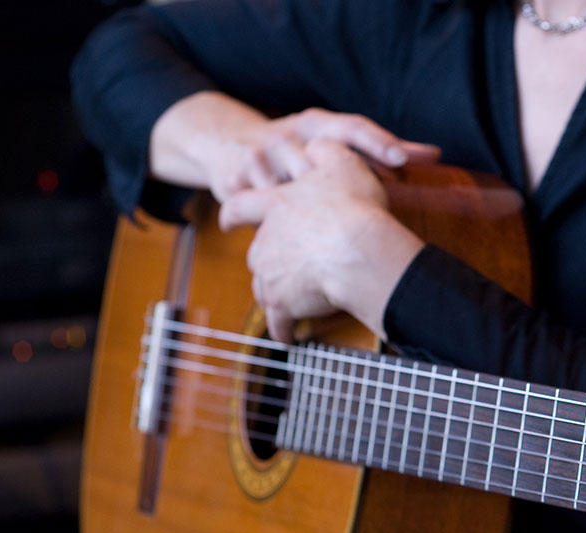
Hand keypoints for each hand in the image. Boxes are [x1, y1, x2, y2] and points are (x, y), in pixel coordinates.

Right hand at [150, 91, 440, 200]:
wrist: (227, 142)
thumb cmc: (295, 147)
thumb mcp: (328, 142)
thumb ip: (376, 151)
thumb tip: (435, 155)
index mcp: (316, 122)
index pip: (352, 127)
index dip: (378, 142)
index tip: (404, 159)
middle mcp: (287, 134)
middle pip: (319, 154)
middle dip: (342, 179)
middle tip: (371, 203)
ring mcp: (259, 156)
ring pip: (287, 183)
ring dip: (305, 206)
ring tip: (330, 227)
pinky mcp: (235, 179)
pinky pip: (255, 205)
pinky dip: (270, 221)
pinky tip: (284, 239)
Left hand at [218, 139, 424, 342]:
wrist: (359, 251)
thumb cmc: (355, 207)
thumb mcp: (342, 162)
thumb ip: (325, 150)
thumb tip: (317, 143)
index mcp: (275, 205)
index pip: (240, 206)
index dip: (233, 214)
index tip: (225, 221)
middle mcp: (265, 240)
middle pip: (256, 253)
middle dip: (268, 261)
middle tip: (286, 268)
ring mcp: (271, 273)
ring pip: (265, 286)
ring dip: (277, 293)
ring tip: (296, 303)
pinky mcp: (282, 303)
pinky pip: (279, 322)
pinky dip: (283, 329)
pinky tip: (290, 336)